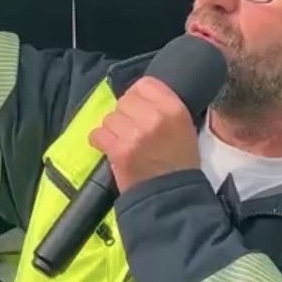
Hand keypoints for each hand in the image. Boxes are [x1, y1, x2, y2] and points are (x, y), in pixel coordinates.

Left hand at [87, 76, 199, 192]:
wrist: (171, 196)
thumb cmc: (179, 162)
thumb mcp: (184, 127)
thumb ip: (164, 107)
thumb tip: (138, 95)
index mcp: (174, 109)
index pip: (145, 84)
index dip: (138, 96)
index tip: (138, 108)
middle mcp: (154, 118)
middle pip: (124, 100)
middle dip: (124, 115)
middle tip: (132, 131)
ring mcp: (135, 134)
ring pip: (109, 118)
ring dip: (113, 130)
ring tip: (124, 143)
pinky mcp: (119, 150)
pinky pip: (98, 134)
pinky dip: (101, 141)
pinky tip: (111, 149)